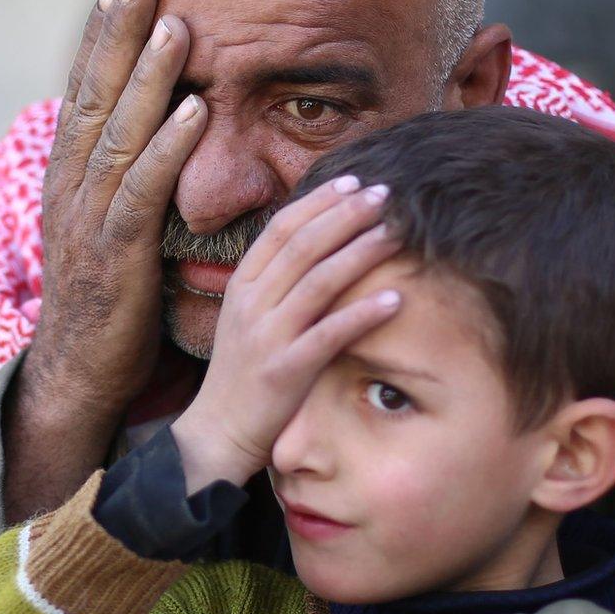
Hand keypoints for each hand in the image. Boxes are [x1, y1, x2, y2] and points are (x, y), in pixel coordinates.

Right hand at [5, 0, 204, 517]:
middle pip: (93, 94)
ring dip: (146, 76)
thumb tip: (155, 127)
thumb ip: (128, 175)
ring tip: (173, 24)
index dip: (101, 35)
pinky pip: (142, 190)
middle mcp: (69, 186)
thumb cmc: (108, 299)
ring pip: (116, 133)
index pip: (84, 91)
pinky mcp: (115, 254)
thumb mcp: (112, 224)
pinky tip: (195, 110)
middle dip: (116, 32)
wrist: (78, 374)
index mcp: (69, 175)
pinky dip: (168, 147)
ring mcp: (86, 219)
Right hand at [169, 178, 402, 490]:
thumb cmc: (243, 372)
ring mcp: (267, 335)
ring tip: (396, 233)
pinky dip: (363, 314)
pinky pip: (329, 334)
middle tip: (384, 194)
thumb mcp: (248, 317)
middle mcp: (252, 303)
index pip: (281, 229)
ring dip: (360, 252)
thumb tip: (315, 241)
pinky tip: (396, 298)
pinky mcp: (285, 370)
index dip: (319, 202)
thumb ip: (275, 281)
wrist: (218, 431)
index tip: (353, 182)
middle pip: (303, 245)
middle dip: (346, 215)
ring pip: (318, 281)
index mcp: (242, 285)